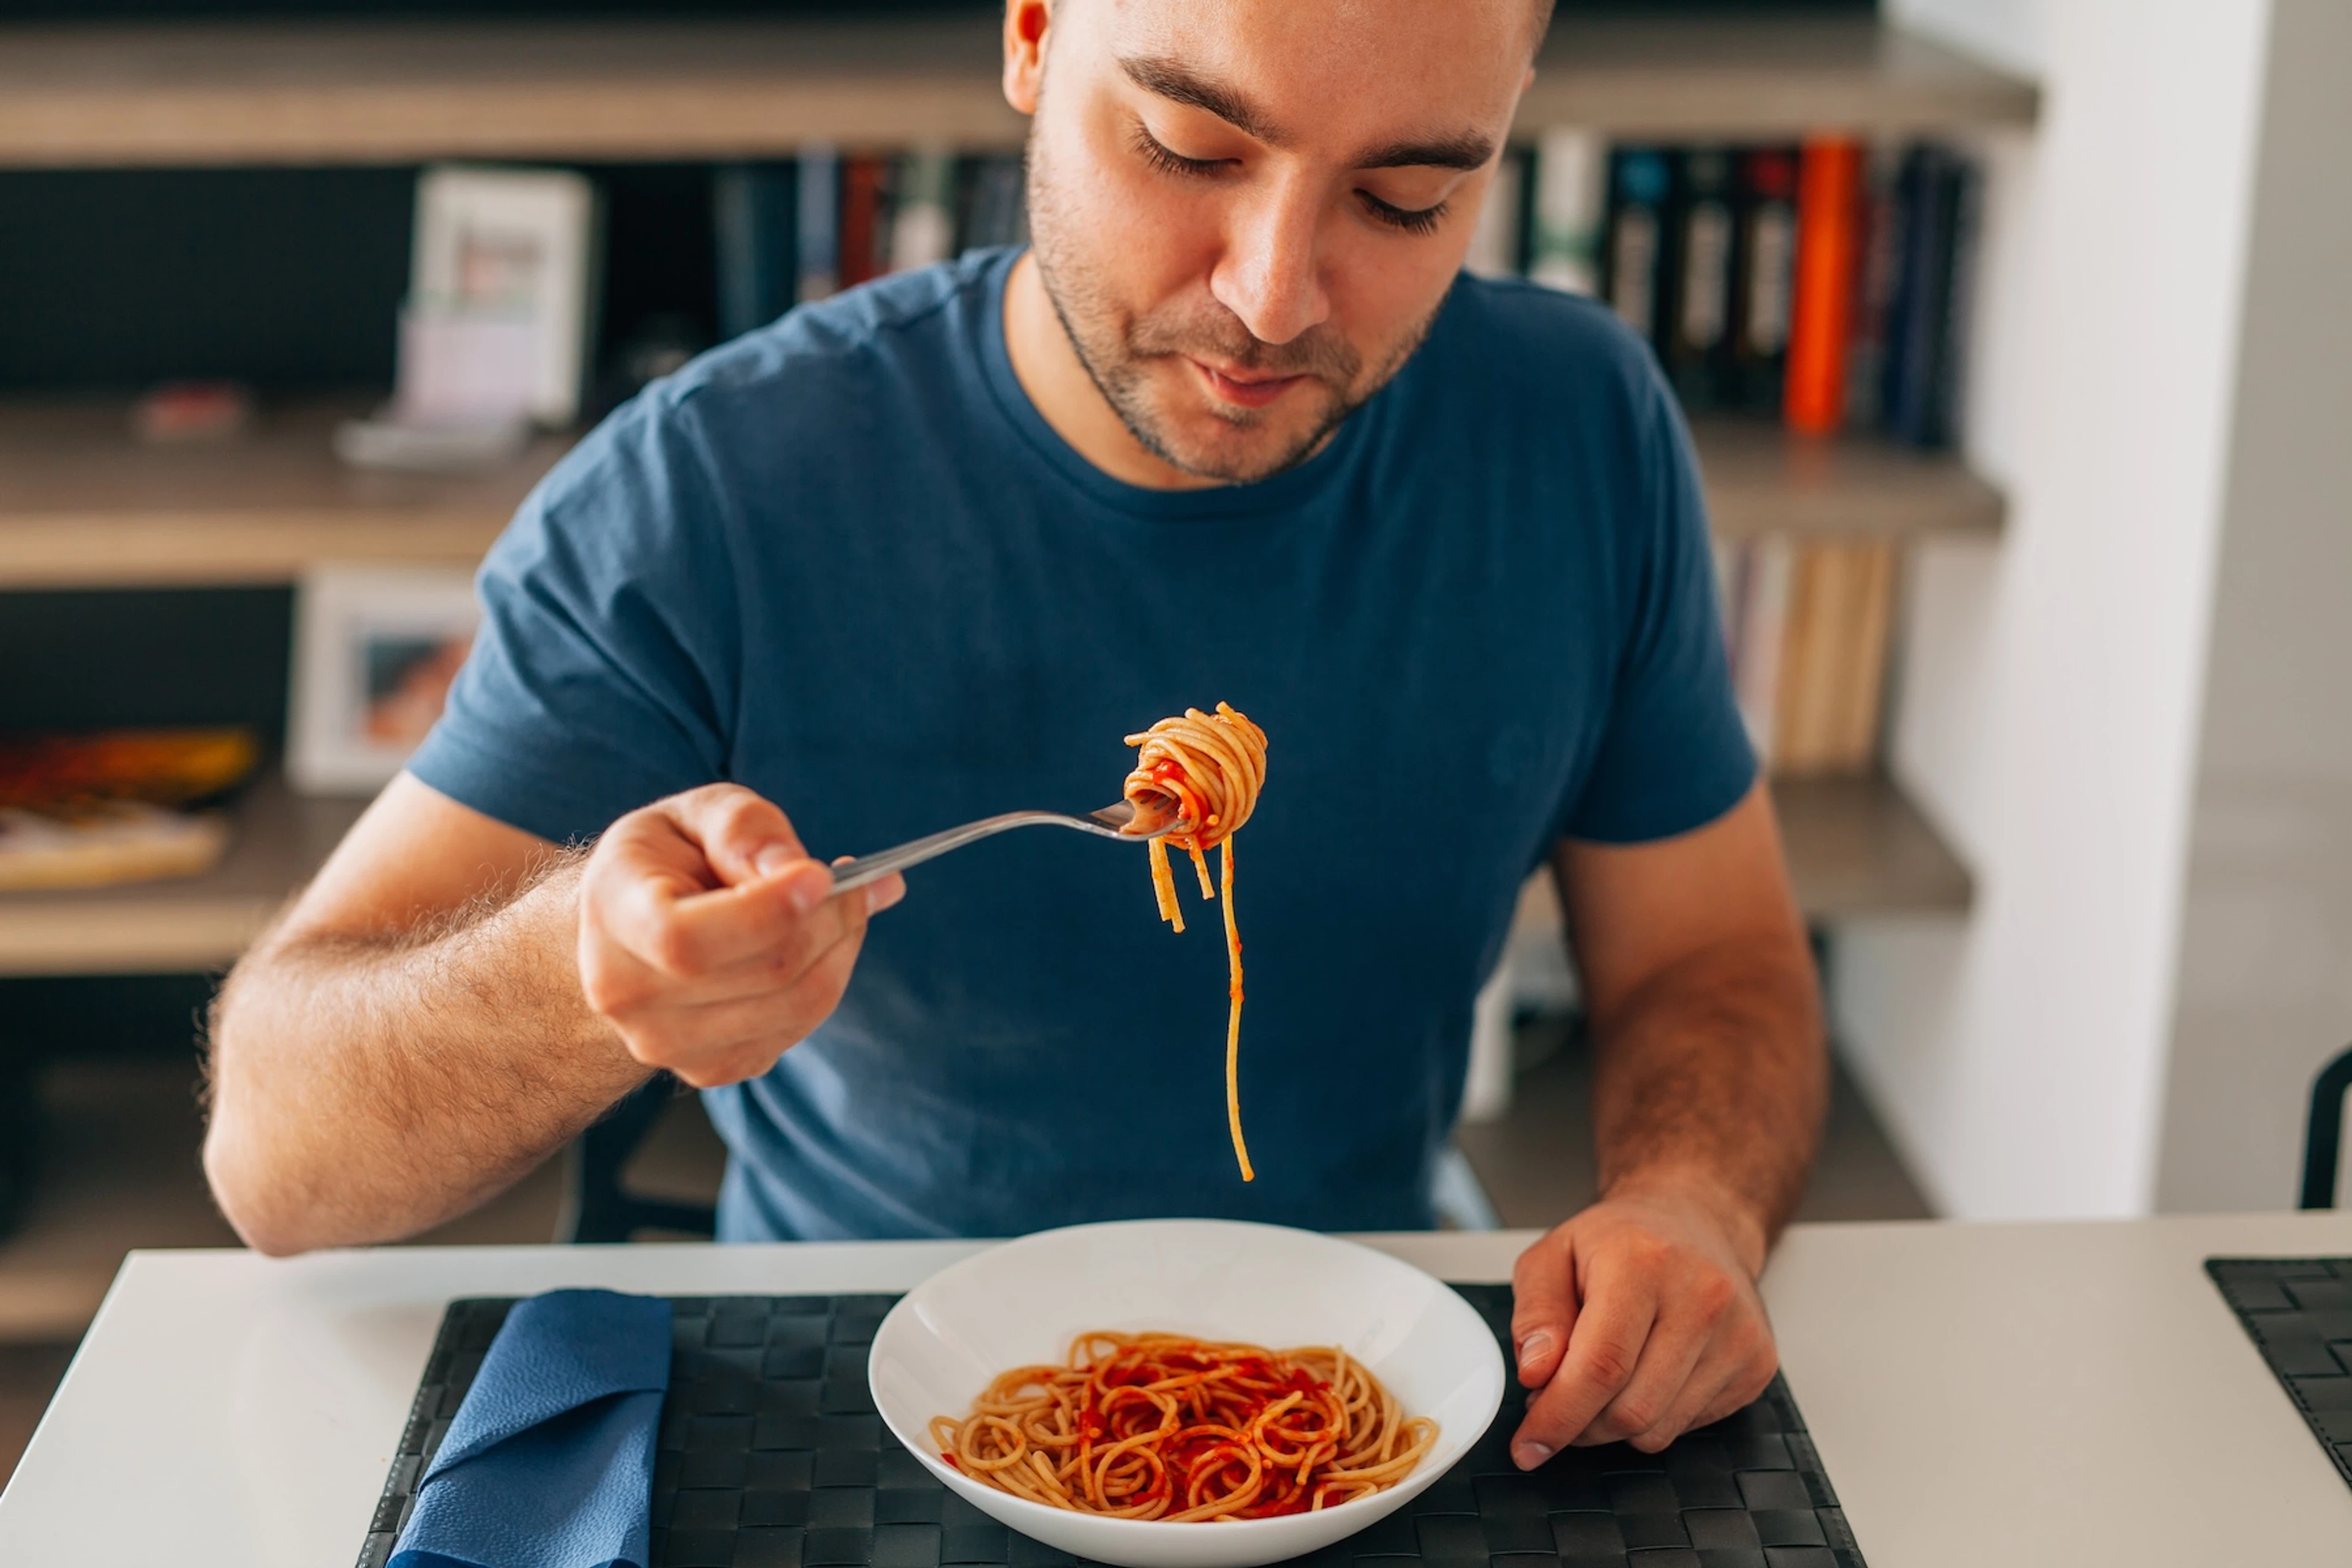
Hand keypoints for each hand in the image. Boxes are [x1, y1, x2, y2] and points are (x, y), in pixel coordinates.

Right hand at [577, 784, 904, 1088]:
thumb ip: (741, 828)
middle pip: (764, 972)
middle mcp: (628, 994)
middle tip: (860, 881)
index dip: (766, 912)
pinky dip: (827, 980)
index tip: (823, 875)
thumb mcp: (692, 815)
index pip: (687, 939)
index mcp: (614, 916)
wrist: (624, 933)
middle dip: (831, 919)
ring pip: (795, 1005)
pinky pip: (797, 1029)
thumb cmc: (665, 861)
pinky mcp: (710, 1068)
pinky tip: (820, 944)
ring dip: (841, 949)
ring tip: (848, 904)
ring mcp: (666, 1043)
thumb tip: (794, 868)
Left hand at [1506, 1179, 1777, 1464]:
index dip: (1558, 1417)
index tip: (1529, 1444)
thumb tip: (1536, 1375)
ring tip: (1602, 1381)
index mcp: (1644, 1263)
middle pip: (1629, 1409)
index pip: (1600, 1366)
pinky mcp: (1757, 1365)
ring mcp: (1738, 1335)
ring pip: (1658, 1429)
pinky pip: (1688, 1427)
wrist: (1696, 1219)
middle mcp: (1702, 1297)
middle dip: (1580, 1425)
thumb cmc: (1623, 1241)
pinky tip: (1646, 1374)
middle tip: (1557, 1402)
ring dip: (1614, 1425)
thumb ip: (1535, 1314)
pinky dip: (1654, 1417)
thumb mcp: (1553, 1255)